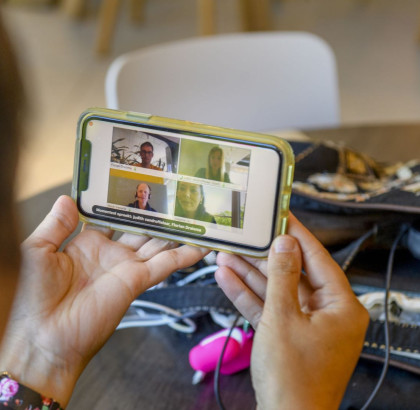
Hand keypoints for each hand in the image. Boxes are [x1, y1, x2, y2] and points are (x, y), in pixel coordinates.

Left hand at [0, 196, 207, 405]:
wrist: (44, 338)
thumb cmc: (33, 298)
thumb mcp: (38, 252)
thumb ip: (56, 225)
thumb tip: (68, 197)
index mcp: (87, 243)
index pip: (112, 218)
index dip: (124, 204)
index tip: (138, 186)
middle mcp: (111, 253)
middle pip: (141, 229)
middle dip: (156, 215)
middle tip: (175, 197)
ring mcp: (126, 267)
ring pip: (158, 243)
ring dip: (176, 232)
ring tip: (193, 216)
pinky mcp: (137, 281)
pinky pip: (166, 264)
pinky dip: (185, 255)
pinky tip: (201, 245)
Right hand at [215, 214, 368, 409]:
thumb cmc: (294, 380)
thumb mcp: (283, 318)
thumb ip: (282, 276)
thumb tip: (284, 244)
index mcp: (341, 307)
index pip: (317, 258)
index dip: (296, 234)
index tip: (282, 214)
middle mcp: (328, 313)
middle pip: (293, 273)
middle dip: (264, 256)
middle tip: (248, 235)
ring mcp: (307, 324)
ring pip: (277, 289)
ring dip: (251, 274)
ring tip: (228, 254)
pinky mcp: (289, 334)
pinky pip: (269, 307)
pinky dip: (250, 295)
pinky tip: (228, 278)